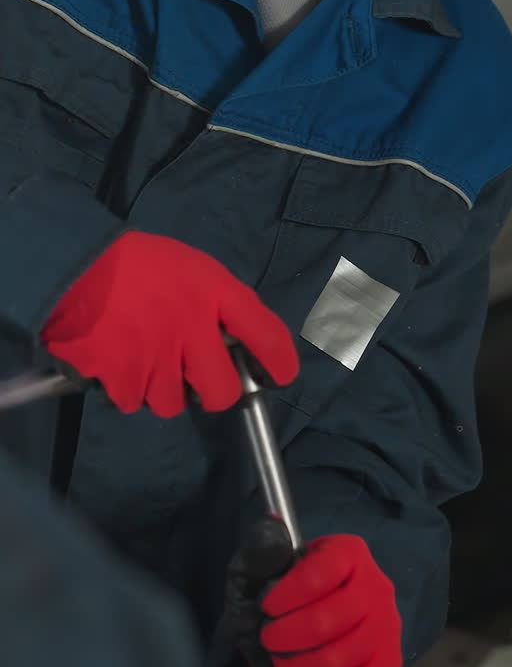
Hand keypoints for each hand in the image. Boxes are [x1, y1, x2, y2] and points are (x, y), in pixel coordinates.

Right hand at [40, 231, 297, 416]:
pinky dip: (126, 389)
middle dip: (215, 393)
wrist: (76, 265)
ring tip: (147, 361)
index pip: (265, 335)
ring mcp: (158, 357)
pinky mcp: (123, 376)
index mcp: (214, 293)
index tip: (280, 375)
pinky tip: (118, 362)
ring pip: (172, 403)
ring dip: (162, 390)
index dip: (280, 362)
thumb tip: (234, 338)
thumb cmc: (139, 262)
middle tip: (201, 382)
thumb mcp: (192, 268)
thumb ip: (217, 302)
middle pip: (222, 392)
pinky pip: (133, 401)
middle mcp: (193, 329)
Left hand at [259, 533, 402, 666]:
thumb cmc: (291, 590)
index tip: (266, 607)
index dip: (285, 595)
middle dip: (284, 637)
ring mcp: (387, 628)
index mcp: (350, 552)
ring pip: (337, 660)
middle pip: (325, 622)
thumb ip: (264, 551)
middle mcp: (377, 586)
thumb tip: (271, 529)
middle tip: (268, 639)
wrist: (317, 619)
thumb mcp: (270, 564)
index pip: (319, 573)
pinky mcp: (389, 666)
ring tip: (281, 665)